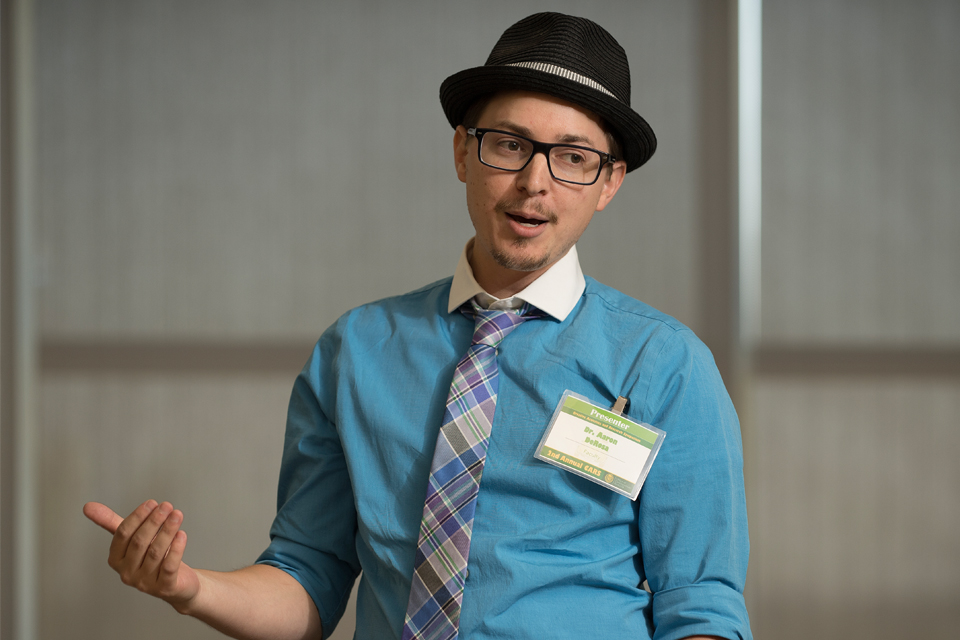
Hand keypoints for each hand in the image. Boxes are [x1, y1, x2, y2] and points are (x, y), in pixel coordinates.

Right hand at [83, 500, 200, 611]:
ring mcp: (145, 583)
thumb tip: (87, 506)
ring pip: (156, 552)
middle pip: (139, 542)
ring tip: (177, 515)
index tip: (152, 503)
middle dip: (154, 521)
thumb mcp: (132, 539)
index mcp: (116, 559)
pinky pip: (169, 566)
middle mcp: (127, 573)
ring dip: (167, 530)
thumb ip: (112, 523)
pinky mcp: (164, 588)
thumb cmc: (151, 556)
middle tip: (167, 506)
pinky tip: (182, 534)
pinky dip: (176, 548)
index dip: (137, 517)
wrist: (178, 583)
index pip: (122, 534)